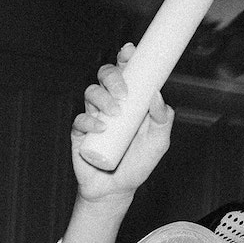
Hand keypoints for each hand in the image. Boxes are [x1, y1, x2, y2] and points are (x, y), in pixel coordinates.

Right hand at [71, 43, 174, 202]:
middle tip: (124, 93)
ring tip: (114, 115)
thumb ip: (163, 120)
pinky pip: (80, 120)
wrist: (116, 190)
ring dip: (102, 99)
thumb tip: (157, 95)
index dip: (126, 58)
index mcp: (130, 101)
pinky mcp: (80, 133)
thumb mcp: (158, 143)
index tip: (130, 52)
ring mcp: (94, 116)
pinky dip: (90, 121)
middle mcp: (111, 104)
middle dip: (113, 77)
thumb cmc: (138, 165)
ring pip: (91, 93)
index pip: (126, 73)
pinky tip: (101, 127)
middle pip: (105, 76)